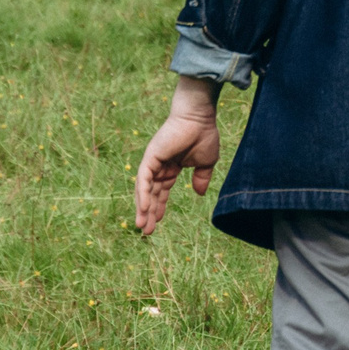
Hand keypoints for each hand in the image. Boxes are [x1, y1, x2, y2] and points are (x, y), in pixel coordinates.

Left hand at [133, 77, 221, 235]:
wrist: (199, 117)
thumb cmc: (204, 134)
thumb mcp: (206, 162)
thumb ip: (201, 178)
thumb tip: (199, 194)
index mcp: (171, 167)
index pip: (162, 191)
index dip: (159, 207)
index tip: (158, 222)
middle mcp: (159, 166)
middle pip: (151, 194)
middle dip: (149, 213)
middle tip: (146, 232)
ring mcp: (152, 162)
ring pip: (144, 190)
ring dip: (143, 208)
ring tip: (142, 226)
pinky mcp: (150, 158)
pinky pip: (144, 180)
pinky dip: (143, 195)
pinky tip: (144, 209)